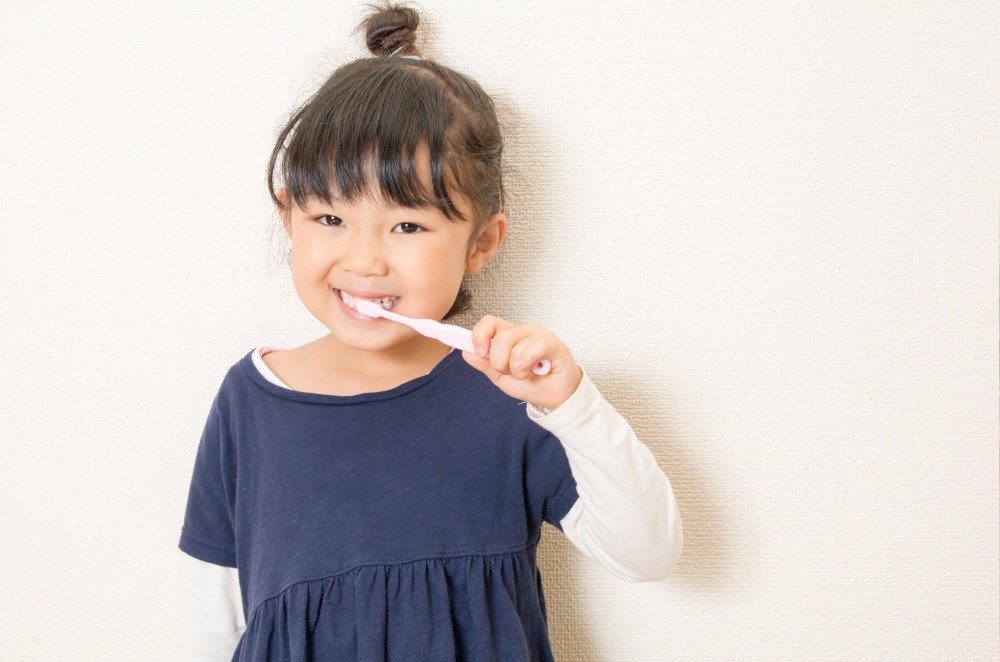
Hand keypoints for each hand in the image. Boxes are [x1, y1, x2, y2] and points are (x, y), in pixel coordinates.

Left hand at [461, 314, 582, 410]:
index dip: (479, 336)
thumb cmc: (531, 384)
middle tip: (511, 372)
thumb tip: (466, 352)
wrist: (554, 397)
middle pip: (499, 337)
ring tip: (527, 373)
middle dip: (500, 362)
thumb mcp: (501, 377)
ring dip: (516, 369)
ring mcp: (539, 334)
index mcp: (508, 335)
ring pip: (514, 344)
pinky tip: (535, 370)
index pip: (488, 322)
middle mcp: (523, 331)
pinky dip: (528, 362)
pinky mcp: (554, 343)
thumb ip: (484, 364)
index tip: (480, 353)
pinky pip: (535, 346)